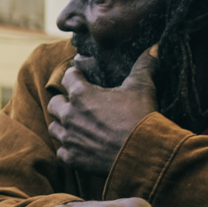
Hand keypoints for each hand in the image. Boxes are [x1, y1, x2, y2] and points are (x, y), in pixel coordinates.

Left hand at [46, 50, 159, 176]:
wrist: (143, 152)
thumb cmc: (140, 117)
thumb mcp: (142, 87)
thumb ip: (143, 66)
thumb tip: (154, 48)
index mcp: (81, 94)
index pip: (67, 77)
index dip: (74, 75)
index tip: (80, 77)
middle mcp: (69, 115)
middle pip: (54, 103)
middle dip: (64, 101)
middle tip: (76, 103)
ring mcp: (69, 138)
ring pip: (53, 128)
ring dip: (62, 124)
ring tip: (76, 124)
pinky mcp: (72, 158)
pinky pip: (61, 151)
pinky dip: (68, 148)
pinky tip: (80, 145)